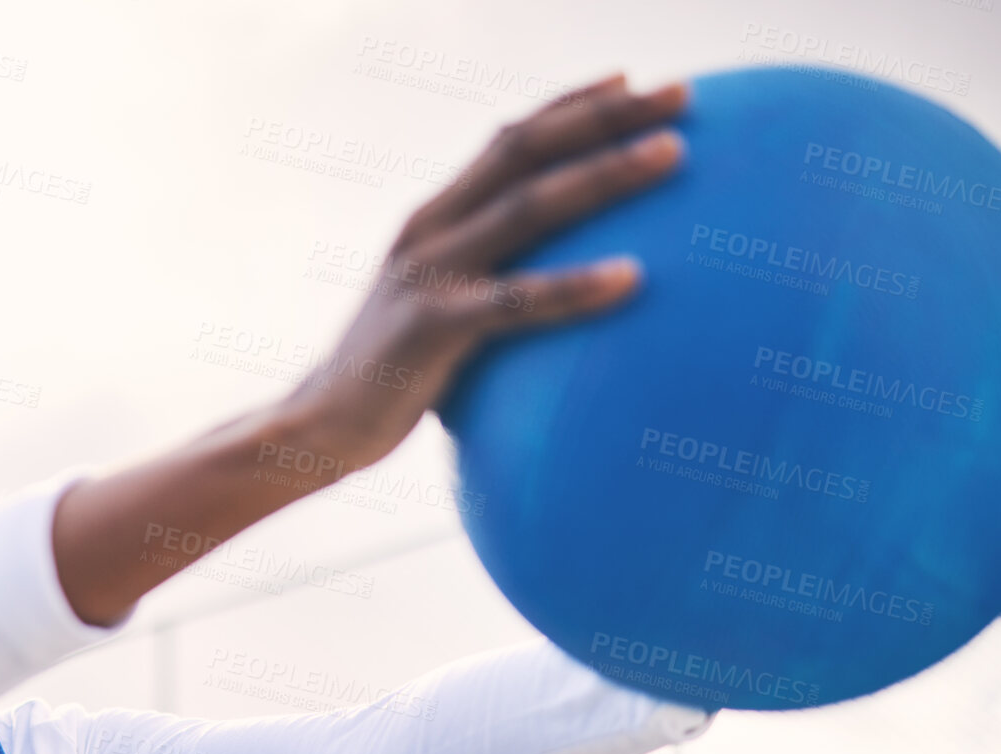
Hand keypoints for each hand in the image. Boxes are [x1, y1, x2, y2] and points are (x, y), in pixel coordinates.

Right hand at [281, 72, 688, 468]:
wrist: (317, 426)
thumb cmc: (393, 378)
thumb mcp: (439, 309)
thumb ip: (485, 284)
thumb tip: (563, 290)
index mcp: (433, 218)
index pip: (508, 140)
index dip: (571, 105)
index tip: (634, 81)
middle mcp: (429, 230)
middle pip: (525, 151)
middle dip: (606, 116)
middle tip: (682, 95)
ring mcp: (427, 274)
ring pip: (528, 208)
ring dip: (604, 175)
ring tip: (673, 156)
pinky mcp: (430, 328)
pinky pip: (515, 302)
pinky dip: (575, 286)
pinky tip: (633, 277)